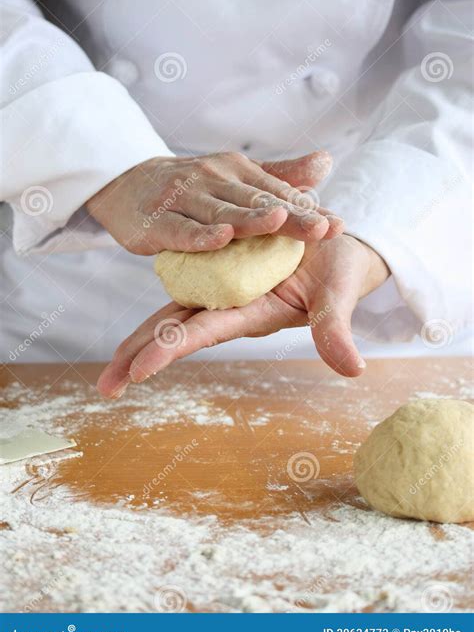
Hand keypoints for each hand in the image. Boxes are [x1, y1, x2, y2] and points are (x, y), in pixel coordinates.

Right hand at [86, 150, 342, 254]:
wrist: (128, 184)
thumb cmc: (192, 186)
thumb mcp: (236, 176)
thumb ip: (280, 176)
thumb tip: (327, 162)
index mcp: (237, 171)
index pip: (278, 193)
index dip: (309, 210)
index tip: (339, 225)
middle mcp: (213, 180)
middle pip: (256, 202)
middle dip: (291, 216)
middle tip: (322, 227)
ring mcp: (183, 199)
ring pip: (221, 212)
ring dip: (250, 219)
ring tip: (279, 222)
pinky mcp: (156, 221)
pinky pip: (180, 230)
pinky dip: (198, 236)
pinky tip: (219, 240)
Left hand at [97, 235, 389, 397]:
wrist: (338, 245)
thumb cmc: (342, 271)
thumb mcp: (338, 297)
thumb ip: (335, 330)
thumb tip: (353, 371)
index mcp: (252, 313)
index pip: (203, 332)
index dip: (171, 348)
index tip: (137, 371)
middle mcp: (231, 305)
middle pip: (176, 330)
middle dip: (141, 356)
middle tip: (106, 385)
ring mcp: (224, 287)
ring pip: (175, 312)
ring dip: (143, 336)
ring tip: (111, 363)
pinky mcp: (223, 266)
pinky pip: (186, 279)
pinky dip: (162, 292)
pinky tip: (137, 319)